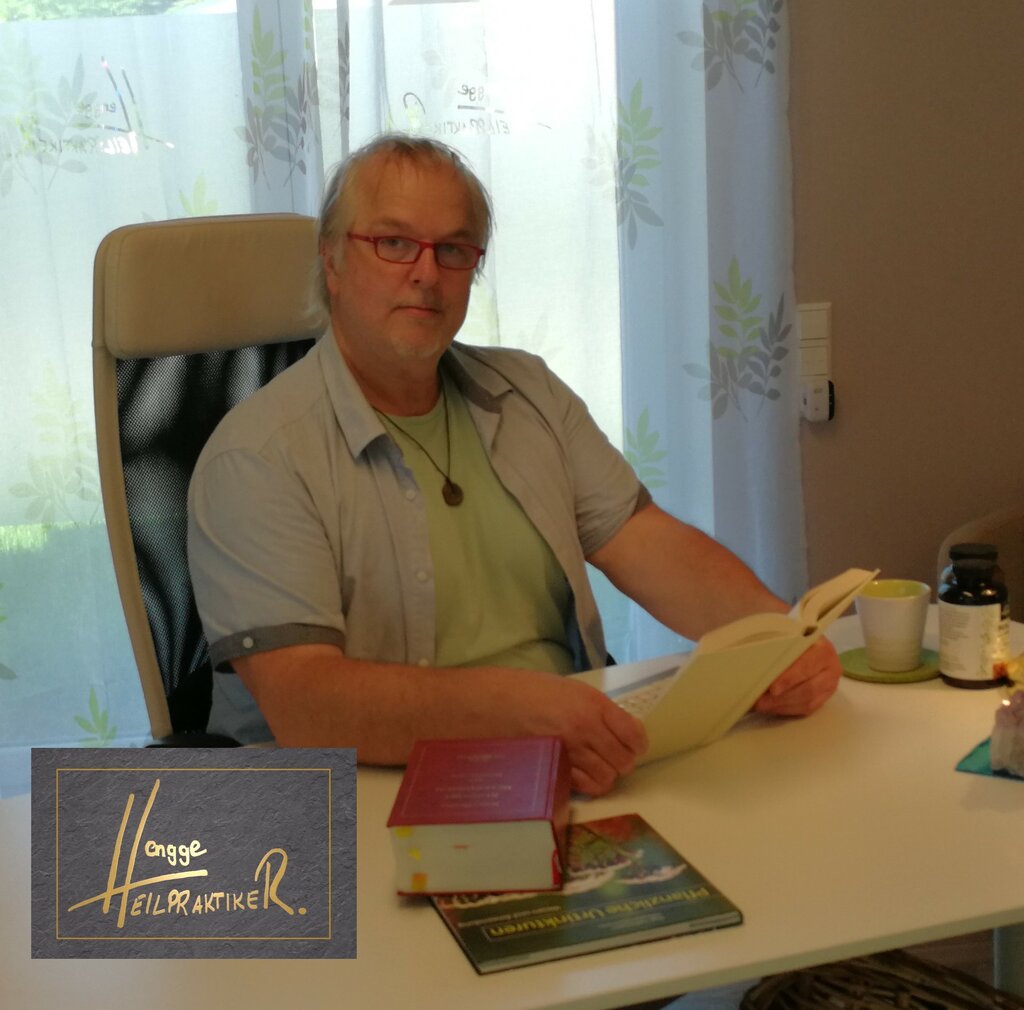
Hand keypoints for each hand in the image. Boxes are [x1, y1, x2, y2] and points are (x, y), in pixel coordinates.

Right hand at [503, 672, 647, 796]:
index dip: (637, 743)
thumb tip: (622, 731)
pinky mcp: (555, 769)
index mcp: (593, 705)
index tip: (632, 743)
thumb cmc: (533, 692)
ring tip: (594, 766)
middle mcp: (586, 729)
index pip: (634, 734)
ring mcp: (570, 752)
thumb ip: (599, 710)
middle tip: (611, 756)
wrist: (496, 702)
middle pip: (624, 761)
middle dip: (621, 761)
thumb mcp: (573, 691)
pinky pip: (584, 787)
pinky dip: (587, 784)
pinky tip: (579, 774)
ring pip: (607, 779)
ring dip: (605, 775)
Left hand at [753, 637, 841, 716]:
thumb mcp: (784, 635)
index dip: (789, 678)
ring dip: (781, 705)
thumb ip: (775, 647)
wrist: (802, 643)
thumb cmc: (790, 637)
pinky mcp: (823, 697)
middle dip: (782, 697)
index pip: (807, 665)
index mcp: (822, 648)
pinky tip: (770, 707)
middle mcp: (830, 667)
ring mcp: (829, 684)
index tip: (772, 688)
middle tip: (760, 701)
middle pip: (808, 688)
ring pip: (807, 701)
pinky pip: (806, 708)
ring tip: (761, 705)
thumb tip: (757, 661)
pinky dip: (785, 709)